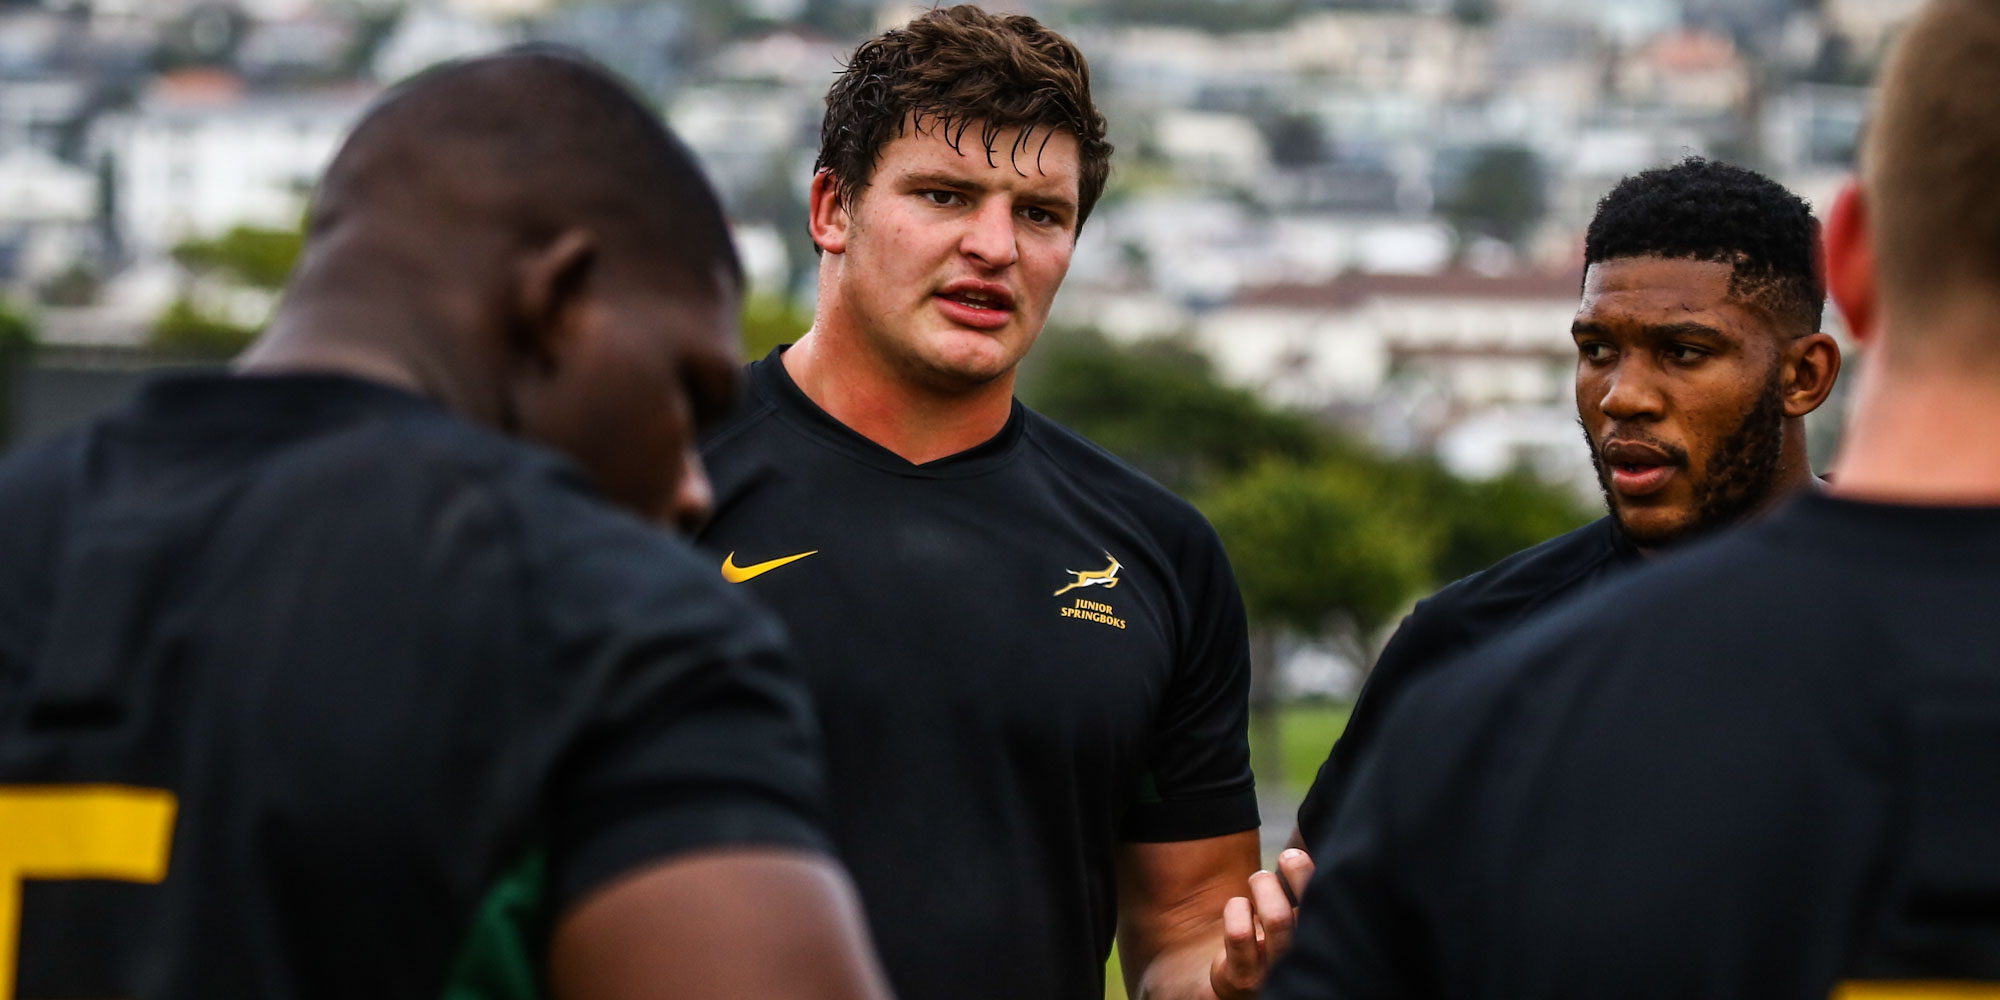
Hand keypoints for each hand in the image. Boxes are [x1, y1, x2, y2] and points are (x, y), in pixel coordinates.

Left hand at [1207, 847, 1315, 998]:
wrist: (1241, 984)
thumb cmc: (1279, 936)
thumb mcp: (1298, 915)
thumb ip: (1308, 889)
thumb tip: (1307, 846)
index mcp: (1323, 942)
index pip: (1332, 909)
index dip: (1315, 877)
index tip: (1298, 855)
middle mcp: (1307, 961)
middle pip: (1309, 912)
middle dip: (1298, 873)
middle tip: (1287, 857)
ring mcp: (1276, 974)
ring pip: (1278, 918)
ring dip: (1265, 886)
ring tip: (1259, 879)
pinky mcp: (1244, 980)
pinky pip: (1240, 933)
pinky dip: (1237, 908)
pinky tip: (1240, 907)